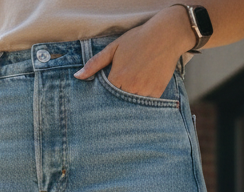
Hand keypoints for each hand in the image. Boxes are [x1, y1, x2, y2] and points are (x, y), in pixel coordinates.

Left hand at [73, 6, 196, 97]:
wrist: (166, 36)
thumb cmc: (138, 40)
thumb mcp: (114, 48)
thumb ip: (95, 64)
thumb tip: (78, 76)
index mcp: (117, 78)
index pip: (106, 96)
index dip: (105, 96)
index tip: (108, 94)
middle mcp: (131, 88)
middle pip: (119, 103)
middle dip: (117, 100)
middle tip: (122, 90)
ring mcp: (145, 92)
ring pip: (133, 104)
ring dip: (130, 101)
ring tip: (134, 87)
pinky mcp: (157, 94)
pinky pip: (147, 103)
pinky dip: (144, 98)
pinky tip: (144, 86)